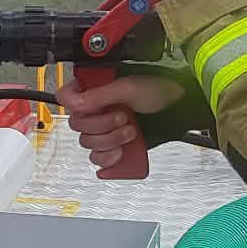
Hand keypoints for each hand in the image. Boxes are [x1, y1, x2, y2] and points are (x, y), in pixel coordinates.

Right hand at [58, 73, 183, 170]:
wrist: (181, 109)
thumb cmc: (160, 89)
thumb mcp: (129, 88)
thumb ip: (100, 95)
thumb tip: (75, 104)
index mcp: (95, 88)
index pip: (66, 97)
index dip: (76, 105)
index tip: (94, 106)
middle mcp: (96, 108)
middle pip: (77, 126)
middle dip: (103, 126)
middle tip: (123, 118)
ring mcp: (104, 129)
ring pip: (88, 144)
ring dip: (110, 141)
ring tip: (131, 132)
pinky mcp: (113, 146)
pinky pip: (97, 159)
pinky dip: (109, 158)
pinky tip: (122, 151)